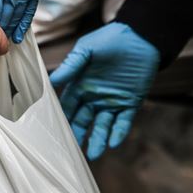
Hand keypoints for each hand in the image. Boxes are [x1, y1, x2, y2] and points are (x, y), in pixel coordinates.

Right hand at [50, 23, 159, 159]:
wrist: (140, 37)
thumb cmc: (110, 40)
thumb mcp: (87, 50)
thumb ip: (71, 66)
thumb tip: (52, 81)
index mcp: (81, 86)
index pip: (68, 107)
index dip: (62, 120)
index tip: (53, 134)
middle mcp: (94, 97)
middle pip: (83, 121)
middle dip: (78, 136)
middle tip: (72, 152)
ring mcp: (112, 102)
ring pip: (102, 126)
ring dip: (98, 140)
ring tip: (94, 155)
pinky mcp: (130, 103)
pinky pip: (123, 122)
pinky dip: (118, 132)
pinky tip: (113, 143)